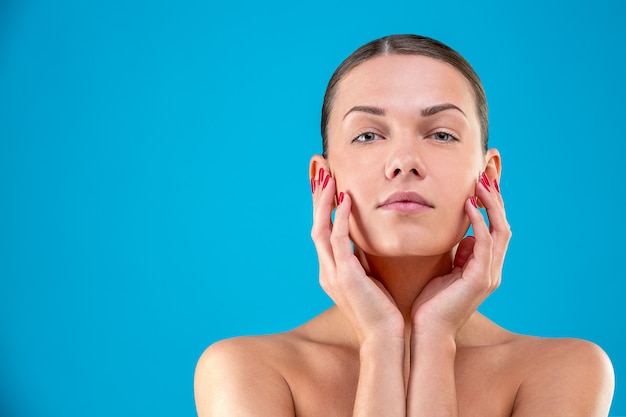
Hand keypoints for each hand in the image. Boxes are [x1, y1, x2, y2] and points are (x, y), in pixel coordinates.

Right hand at [310, 169, 403, 343]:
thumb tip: (369, 240)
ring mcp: (332, 273)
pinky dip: (340, 218)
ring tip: (328, 176)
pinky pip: (338, 240)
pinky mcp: (344, 276)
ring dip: (323, 201)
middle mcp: (326, 269)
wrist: (385, 338)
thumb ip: (364, 259)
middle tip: (319, 168)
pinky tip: (346, 199)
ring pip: (321, 228)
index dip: (323, 205)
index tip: (327, 181)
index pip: (323, 230)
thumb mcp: (370, 279)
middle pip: (316, 224)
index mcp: (332, 270)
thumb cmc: (383, 310)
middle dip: (317, 195)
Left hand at [411, 173, 510, 337]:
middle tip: (486, 171)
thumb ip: (460, 254)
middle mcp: (493, 268)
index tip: (482, 179)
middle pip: (503, 224)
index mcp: (485, 266)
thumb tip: (467, 237)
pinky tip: (468, 205)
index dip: (492, 203)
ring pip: (500, 230)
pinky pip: (485, 243)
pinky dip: (478, 222)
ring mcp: (490, 274)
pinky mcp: (480, 279)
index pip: (494, 227)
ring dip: (491, 203)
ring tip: (480, 181)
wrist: (427, 330)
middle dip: (496, 197)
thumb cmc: (432, 302)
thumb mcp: (448, 271)